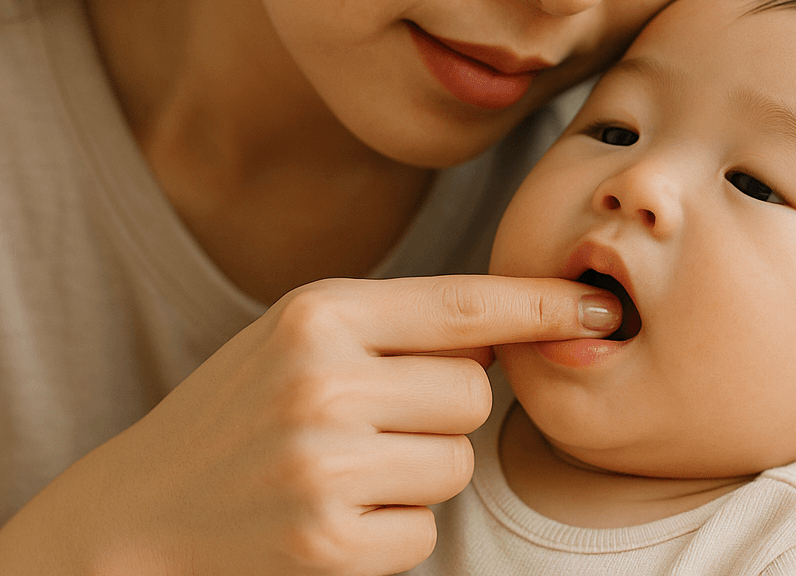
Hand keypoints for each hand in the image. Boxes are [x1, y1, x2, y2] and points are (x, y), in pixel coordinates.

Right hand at [0, 274, 620, 575]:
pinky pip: (424, 531)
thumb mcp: (306, 336)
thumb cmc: (241, 409)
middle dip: (443, 409)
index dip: (541, 302)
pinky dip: (392, 530)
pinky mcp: (328, 547)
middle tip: (375, 419)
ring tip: (345, 466)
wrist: (140, 515)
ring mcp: (323, 468)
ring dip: (418, 470)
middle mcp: (322, 381)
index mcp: (320, 313)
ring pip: (456, 462)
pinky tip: (332, 516)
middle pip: (473, 391)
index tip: (601, 307)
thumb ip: (402, 324)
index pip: (463, 304)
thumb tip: (511, 329)